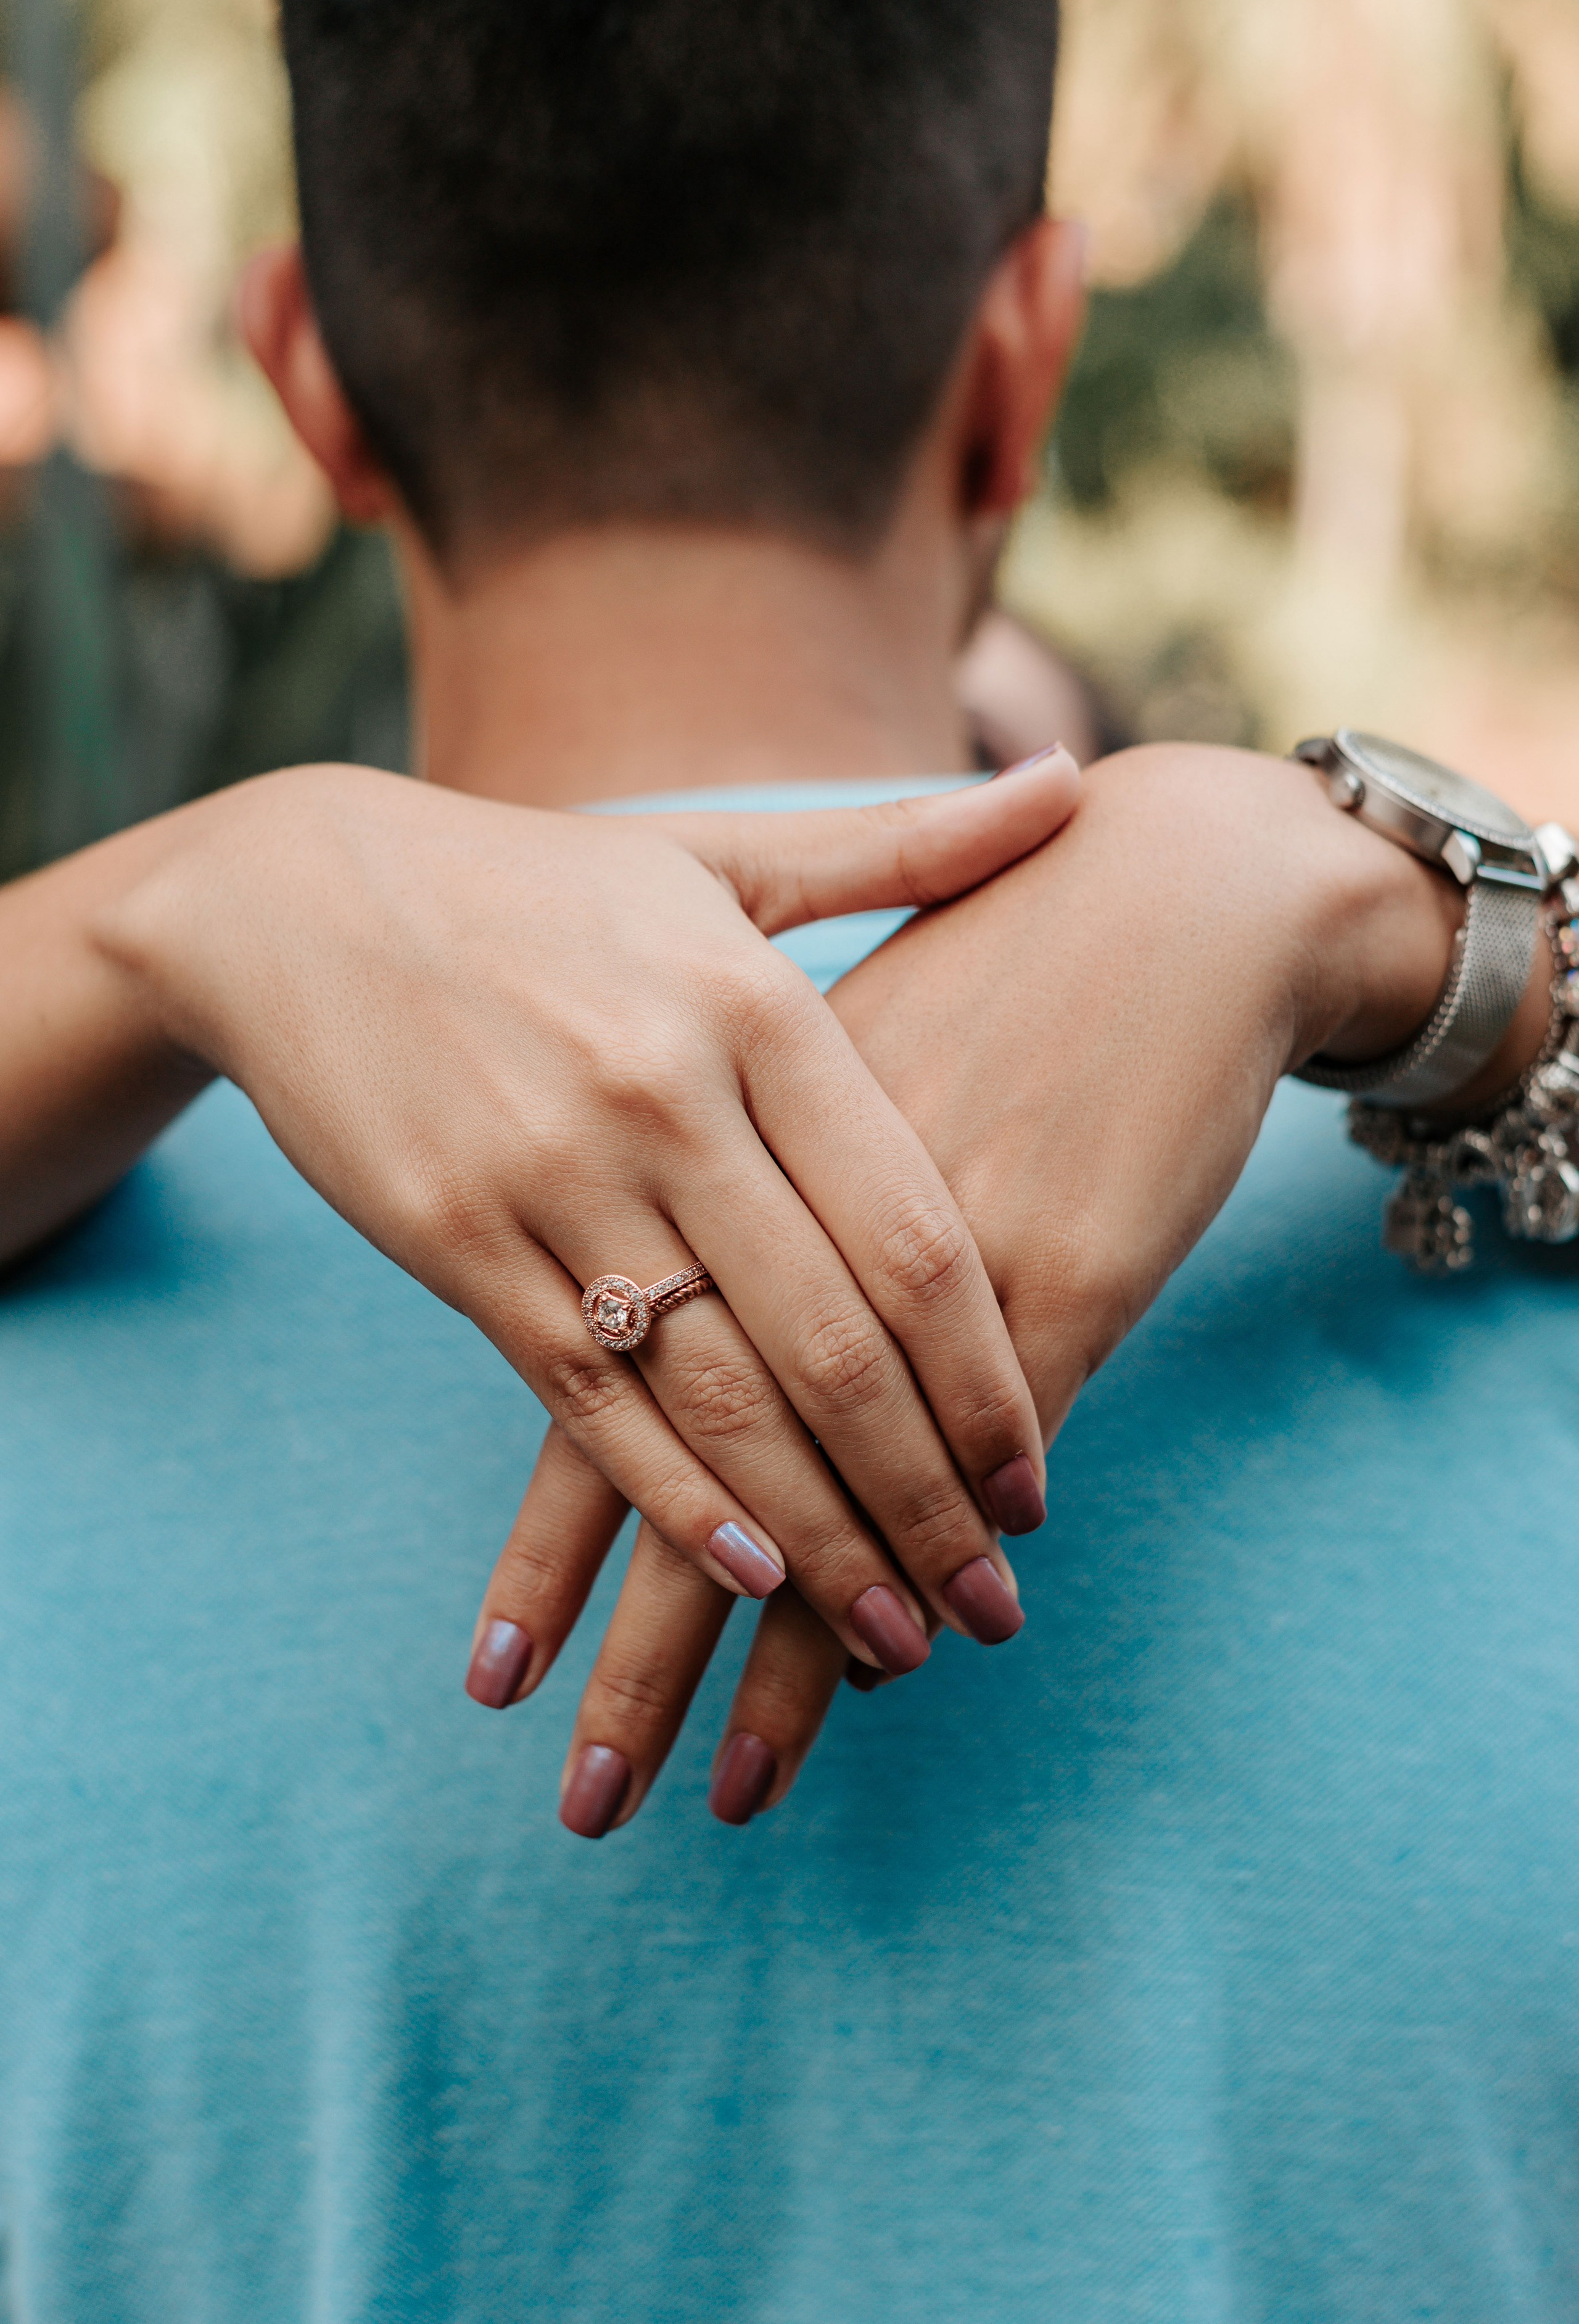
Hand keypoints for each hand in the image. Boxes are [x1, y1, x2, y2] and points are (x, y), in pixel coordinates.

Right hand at [73, 756, 1077, 1682]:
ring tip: (897, 1632)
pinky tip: (746, 1577)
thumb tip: (1077, 785)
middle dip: (926, 1496)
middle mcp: (663, 1096)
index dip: (989, 1376)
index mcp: (754, 1005)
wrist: (302, 897)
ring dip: (818, 1536)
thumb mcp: (725, 860)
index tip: (1037, 1481)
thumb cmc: (547, 883)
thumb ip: (909, 847)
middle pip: (833, 1342)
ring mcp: (551, 1177)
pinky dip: (672, 1498)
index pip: (911, 1229)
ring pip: (717, 1394)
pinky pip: (587, 1401)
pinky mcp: (455, 1241)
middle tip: (996, 1607)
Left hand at [539, 742, 1552, 1833]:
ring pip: (821, 1495)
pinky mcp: (1051, 1283)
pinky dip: (919, 1562)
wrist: (1159, 896)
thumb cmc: (982, 969)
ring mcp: (919, 1263)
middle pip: (686, 1479)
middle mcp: (789, 1227)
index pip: (597, 1393)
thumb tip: (668, 1302)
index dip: (551, 1549)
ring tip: (714, 1799)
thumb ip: (730, 1184)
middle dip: (637, 1657)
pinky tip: (887, 1675)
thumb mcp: (822, 1049)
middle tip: (584, 1806)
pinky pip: (962, 1459)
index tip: (494, 1677)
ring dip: (774, 1665)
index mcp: (703, 1179)